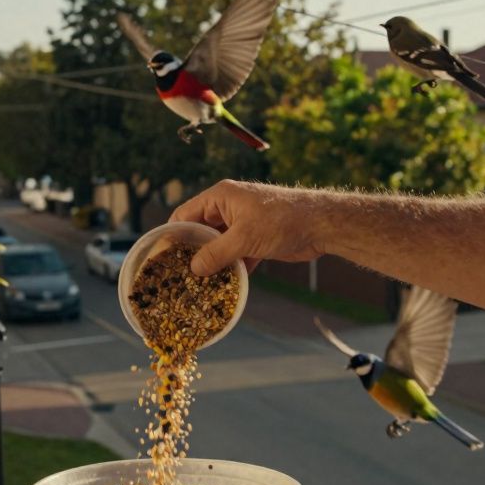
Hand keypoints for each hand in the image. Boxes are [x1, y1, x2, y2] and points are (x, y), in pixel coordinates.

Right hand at [170, 180, 325, 275]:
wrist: (322, 224)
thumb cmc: (283, 220)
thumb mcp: (244, 238)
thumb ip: (216, 253)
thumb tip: (194, 269)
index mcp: (221, 197)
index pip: (186, 214)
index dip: (174, 234)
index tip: (163, 256)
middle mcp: (229, 208)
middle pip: (201, 231)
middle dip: (192, 253)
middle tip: (179, 275)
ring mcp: (243, 224)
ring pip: (219, 246)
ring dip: (213, 264)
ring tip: (198, 286)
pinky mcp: (256, 239)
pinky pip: (236, 255)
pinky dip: (232, 269)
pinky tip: (224, 287)